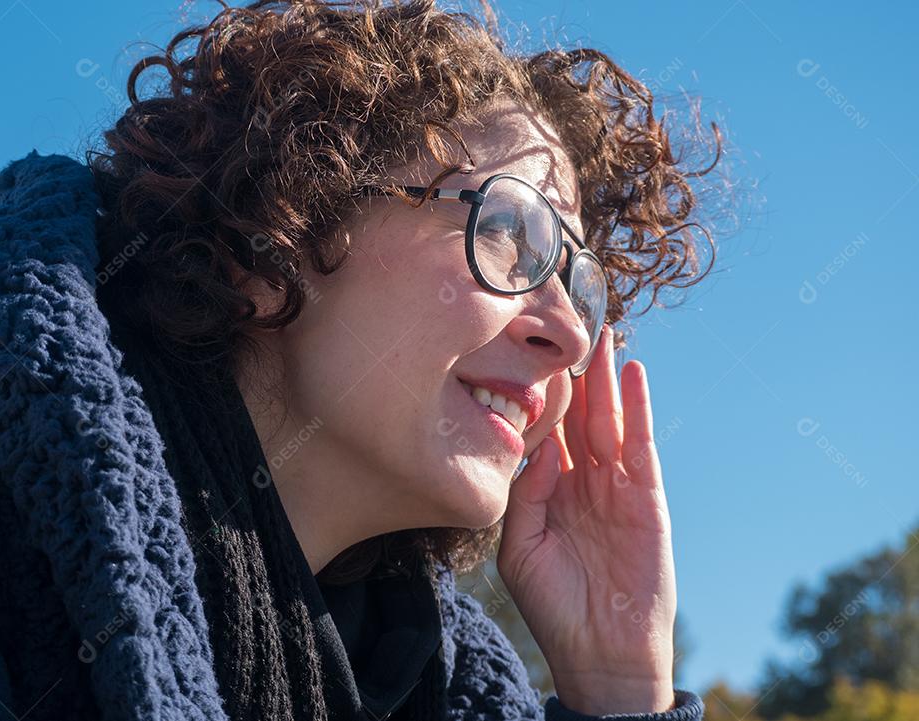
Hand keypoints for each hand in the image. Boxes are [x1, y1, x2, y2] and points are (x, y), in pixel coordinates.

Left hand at [496, 324, 677, 714]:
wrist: (599, 651)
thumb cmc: (553, 605)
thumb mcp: (520, 548)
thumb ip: (524, 495)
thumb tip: (536, 448)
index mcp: (551, 490)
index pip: (546, 430)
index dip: (540, 393)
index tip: (526, 349)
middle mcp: (583, 480)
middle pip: (579, 414)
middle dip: (576, 372)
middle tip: (570, 323)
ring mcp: (617, 486)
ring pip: (609, 419)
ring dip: (606, 377)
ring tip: (604, 333)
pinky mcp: (647, 498)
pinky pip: (640, 445)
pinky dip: (637, 409)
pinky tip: (632, 374)